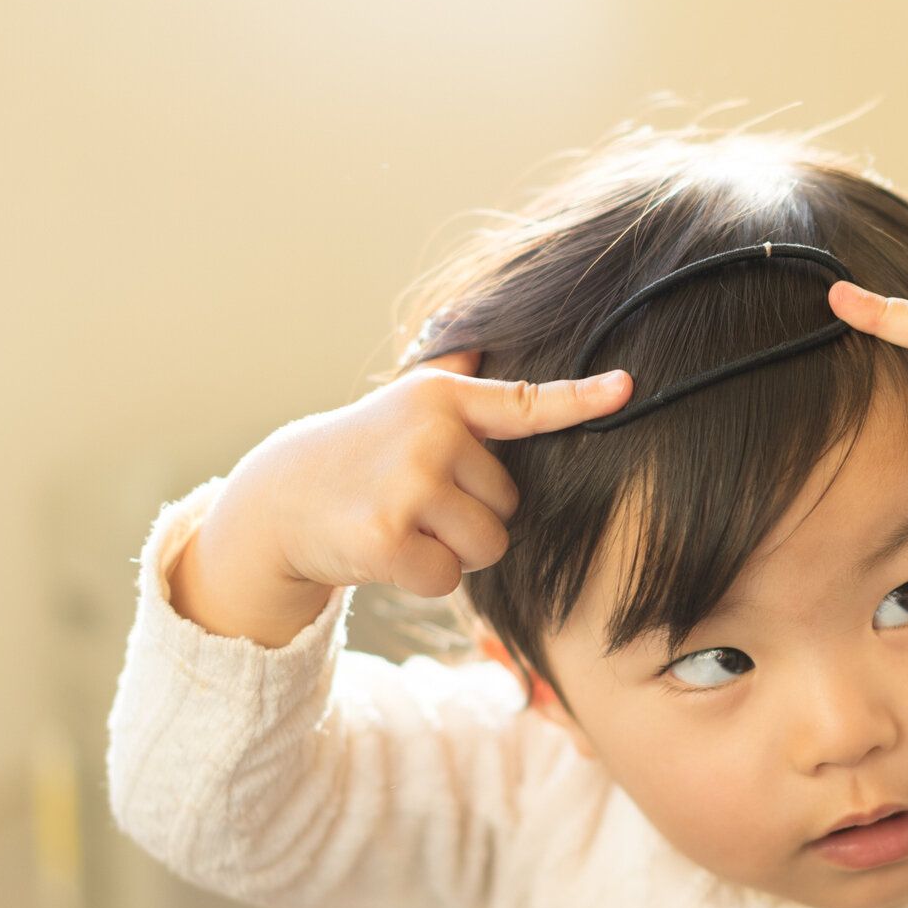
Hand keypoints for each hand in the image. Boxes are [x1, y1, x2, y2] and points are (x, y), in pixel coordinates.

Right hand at [172, 352, 631, 645]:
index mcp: (444, 399)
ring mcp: (408, 484)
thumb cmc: (363, 453)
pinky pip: (450, 578)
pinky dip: (424, 578)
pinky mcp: (386, 537)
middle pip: (510, 504)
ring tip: (406, 524)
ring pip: (488, 546)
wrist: (281, 499)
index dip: (581, 398)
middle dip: (473, 515)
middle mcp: (430, 433)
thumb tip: (483, 330)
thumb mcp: (405, 404)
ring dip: (454, 551)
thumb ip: (454, 373)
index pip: (526, 402)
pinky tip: (387, 551)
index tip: (626, 387)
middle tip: (418, 501)